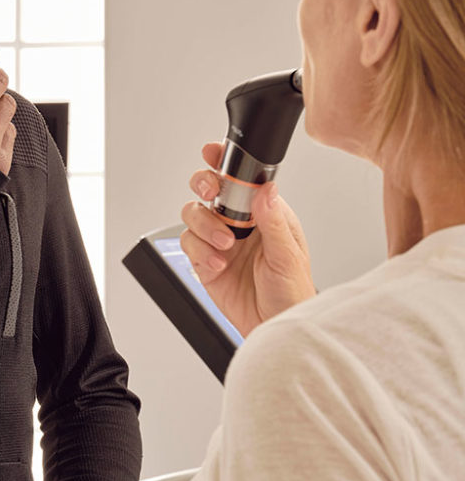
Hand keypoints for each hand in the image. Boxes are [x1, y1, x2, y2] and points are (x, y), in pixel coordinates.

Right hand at [181, 142, 315, 335]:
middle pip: (208, 189)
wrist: (274, 326)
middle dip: (204, 185)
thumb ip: (274, 222)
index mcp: (265, 213)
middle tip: (209, 193)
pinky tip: (218, 265)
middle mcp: (239, 223)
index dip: (224, 163)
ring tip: (224, 246)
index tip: (213, 154)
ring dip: (205, 227)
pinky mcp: (205, 261)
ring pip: (193, 215)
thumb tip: (266, 191)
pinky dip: (200, 253)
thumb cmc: (292, 293)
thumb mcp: (288, 256)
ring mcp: (220, 241)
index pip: (241, 179)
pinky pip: (189, 245)